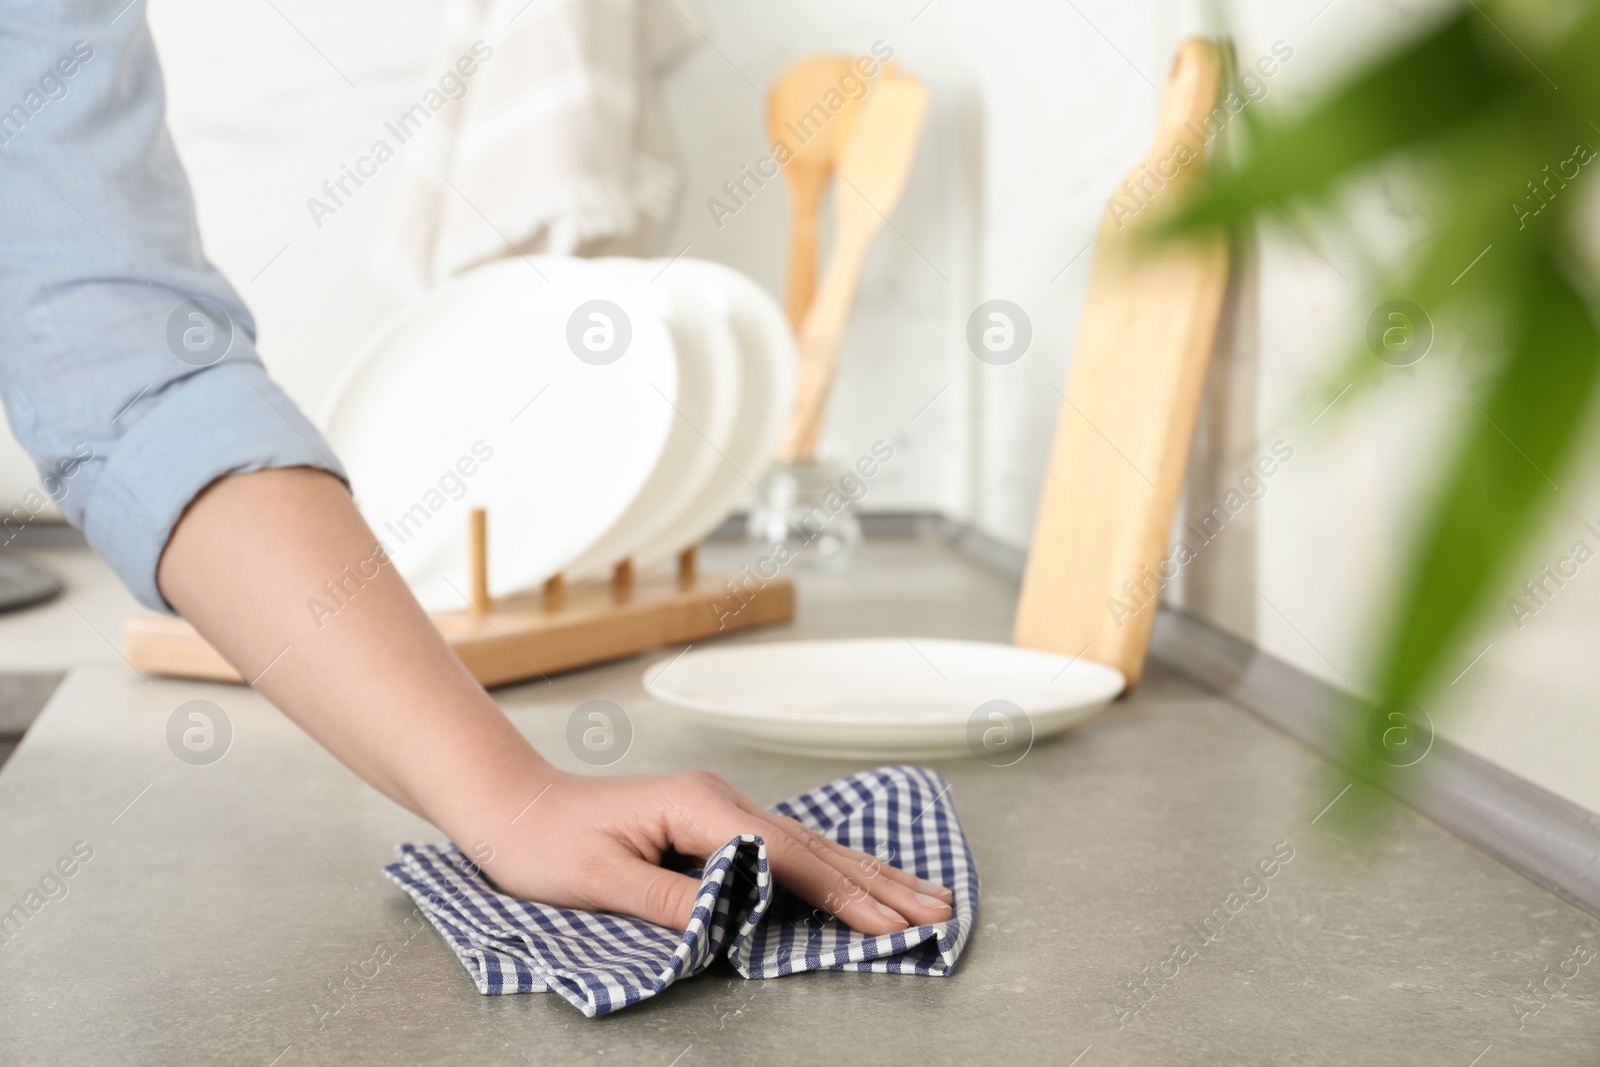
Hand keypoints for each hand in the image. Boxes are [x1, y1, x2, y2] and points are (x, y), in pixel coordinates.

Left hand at [474, 769, 953, 933]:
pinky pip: (789, 848)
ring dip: (869, 873)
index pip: (788, 858)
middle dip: (880, 883)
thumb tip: (737, 919)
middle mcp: (722, 800)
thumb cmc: (547, 843)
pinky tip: (860, 876)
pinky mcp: (714, 821)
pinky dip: (834, 867)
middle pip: (817, 847)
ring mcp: (722, 807)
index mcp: (701, 807)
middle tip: (939, 911)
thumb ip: (674, 900)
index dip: (843, 895)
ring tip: (923, 894)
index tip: (889, 925)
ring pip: (811, 844)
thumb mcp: (601, 880)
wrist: (513, 804)